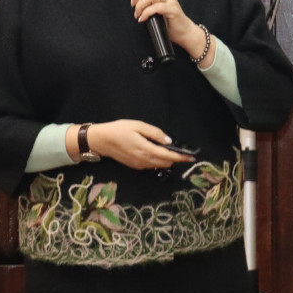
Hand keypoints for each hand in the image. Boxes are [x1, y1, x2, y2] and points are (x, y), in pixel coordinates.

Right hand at [83, 119, 197, 170]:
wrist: (101, 141)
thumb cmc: (119, 130)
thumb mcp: (138, 125)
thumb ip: (155, 133)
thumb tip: (169, 141)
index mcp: (146, 149)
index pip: (168, 156)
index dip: (181, 157)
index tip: (192, 157)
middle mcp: (144, 160)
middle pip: (166, 163)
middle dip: (175, 158)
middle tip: (181, 151)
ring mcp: (139, 165)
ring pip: (159, 165)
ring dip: (167, 160)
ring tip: (170, 150)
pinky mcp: (135, 166)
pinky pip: (151, 165)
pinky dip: (158, 160)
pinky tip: (156, 152)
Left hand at [126, 0, 213, 64]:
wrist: (184, 32)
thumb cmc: (169, 21)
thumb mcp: (153, 8)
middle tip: (133, 4)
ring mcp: (171, 1)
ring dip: (140, 5)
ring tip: (138, 14)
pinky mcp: (172, 10)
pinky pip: (156, 8)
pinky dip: (146, 13)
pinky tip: (143, 18)